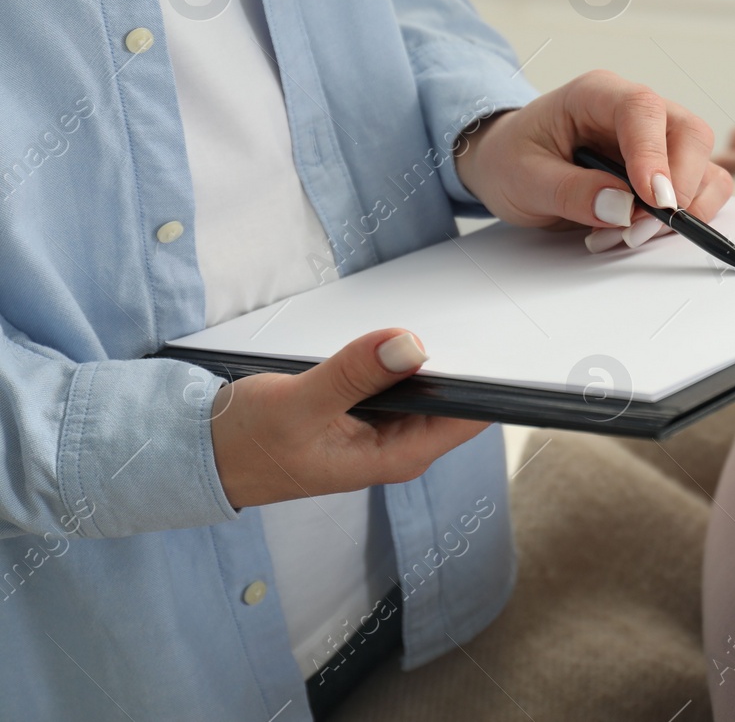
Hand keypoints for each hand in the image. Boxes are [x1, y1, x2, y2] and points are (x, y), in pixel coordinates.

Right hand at [212, 329, 484, 507]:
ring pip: (426, 388)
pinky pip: (399, 382)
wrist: (202, 455)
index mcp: (395, 456)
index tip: (498, 340)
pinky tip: (397, 336)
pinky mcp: (366, 414)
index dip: (489, 381)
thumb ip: (354, 373)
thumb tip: (411, 344)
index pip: (467, 419)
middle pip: (454, 400)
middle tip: (470, 311)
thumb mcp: (298, 402)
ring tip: (443, 314)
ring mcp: (383, 431)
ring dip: (428, 358)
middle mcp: (397, 447)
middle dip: (461, 361)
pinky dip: (399, 360)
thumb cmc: (246, 441)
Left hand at [453, 70, 733, 251]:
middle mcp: (638, 113)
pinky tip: (635, 233)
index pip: (642, 109)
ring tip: (627, 236)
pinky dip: (682, 221)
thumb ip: (570, 192)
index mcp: (597, 95)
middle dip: (678, 189)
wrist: (508, 164)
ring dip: (682, 211)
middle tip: (639, 229)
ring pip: (705, 166)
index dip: (654, 153)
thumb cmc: (512, 158)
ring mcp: (658, 142)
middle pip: (690, 135)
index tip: (654, 199)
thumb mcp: (522, 178)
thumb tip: (622, 207)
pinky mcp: (667, 172)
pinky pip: (701, 192)